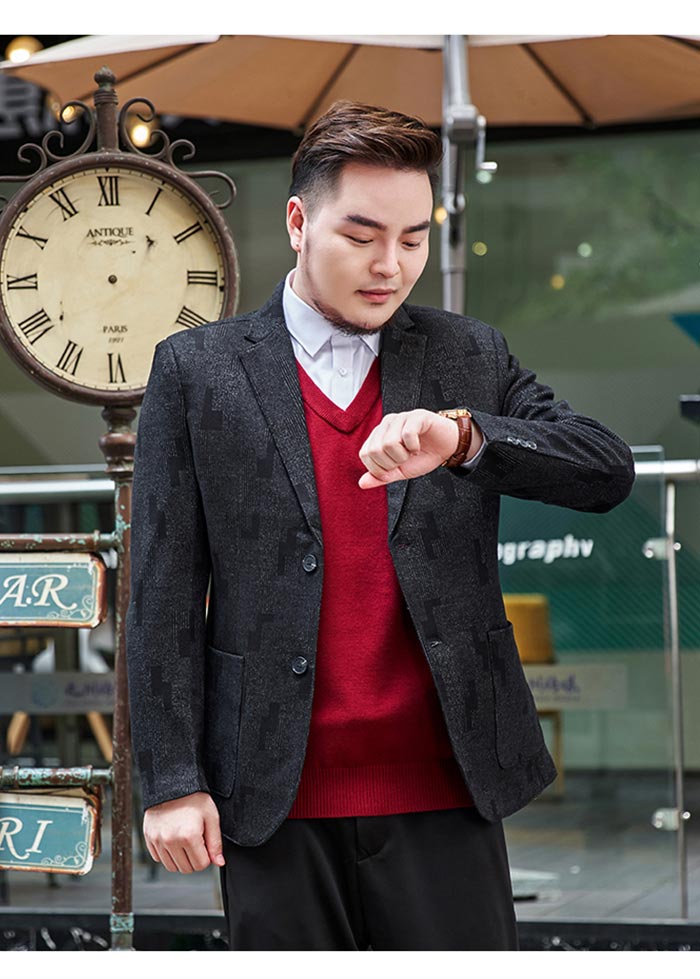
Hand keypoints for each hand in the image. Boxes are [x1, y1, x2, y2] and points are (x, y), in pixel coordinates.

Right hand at [143, 791, 224, 872]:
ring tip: (184, 841)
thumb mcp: (211, 816)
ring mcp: (158, 840)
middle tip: (196, 842)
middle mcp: (171, 840)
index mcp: (189, 836)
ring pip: (171, 867)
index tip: (205, 844)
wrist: (172, 784)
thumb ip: (216, 842)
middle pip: (186, 869)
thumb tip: (219, 862)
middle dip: (194, 859)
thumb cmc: (194, 798)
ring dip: (180, 859)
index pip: (201, 865)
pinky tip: (173, 839)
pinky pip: (158, 858)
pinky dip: (167, 854)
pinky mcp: (149, 838)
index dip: (206, 856)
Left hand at [358, 409, 479, 488]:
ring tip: (412, 452)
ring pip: (389, 443)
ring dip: (403, 455)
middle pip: (375, 450)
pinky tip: (418, 446)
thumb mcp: (400, 471)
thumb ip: (381, 476)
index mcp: (378, 435)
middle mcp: (386, 424)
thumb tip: (362, 483)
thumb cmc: (423, 455)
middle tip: (405, 459)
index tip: (394, 468)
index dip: (379, 469)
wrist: (447, 447)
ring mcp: (401, 418)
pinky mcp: (417, 416)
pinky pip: (407, 434)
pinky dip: (414, 447)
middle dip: (392, 463)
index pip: (365, 454)